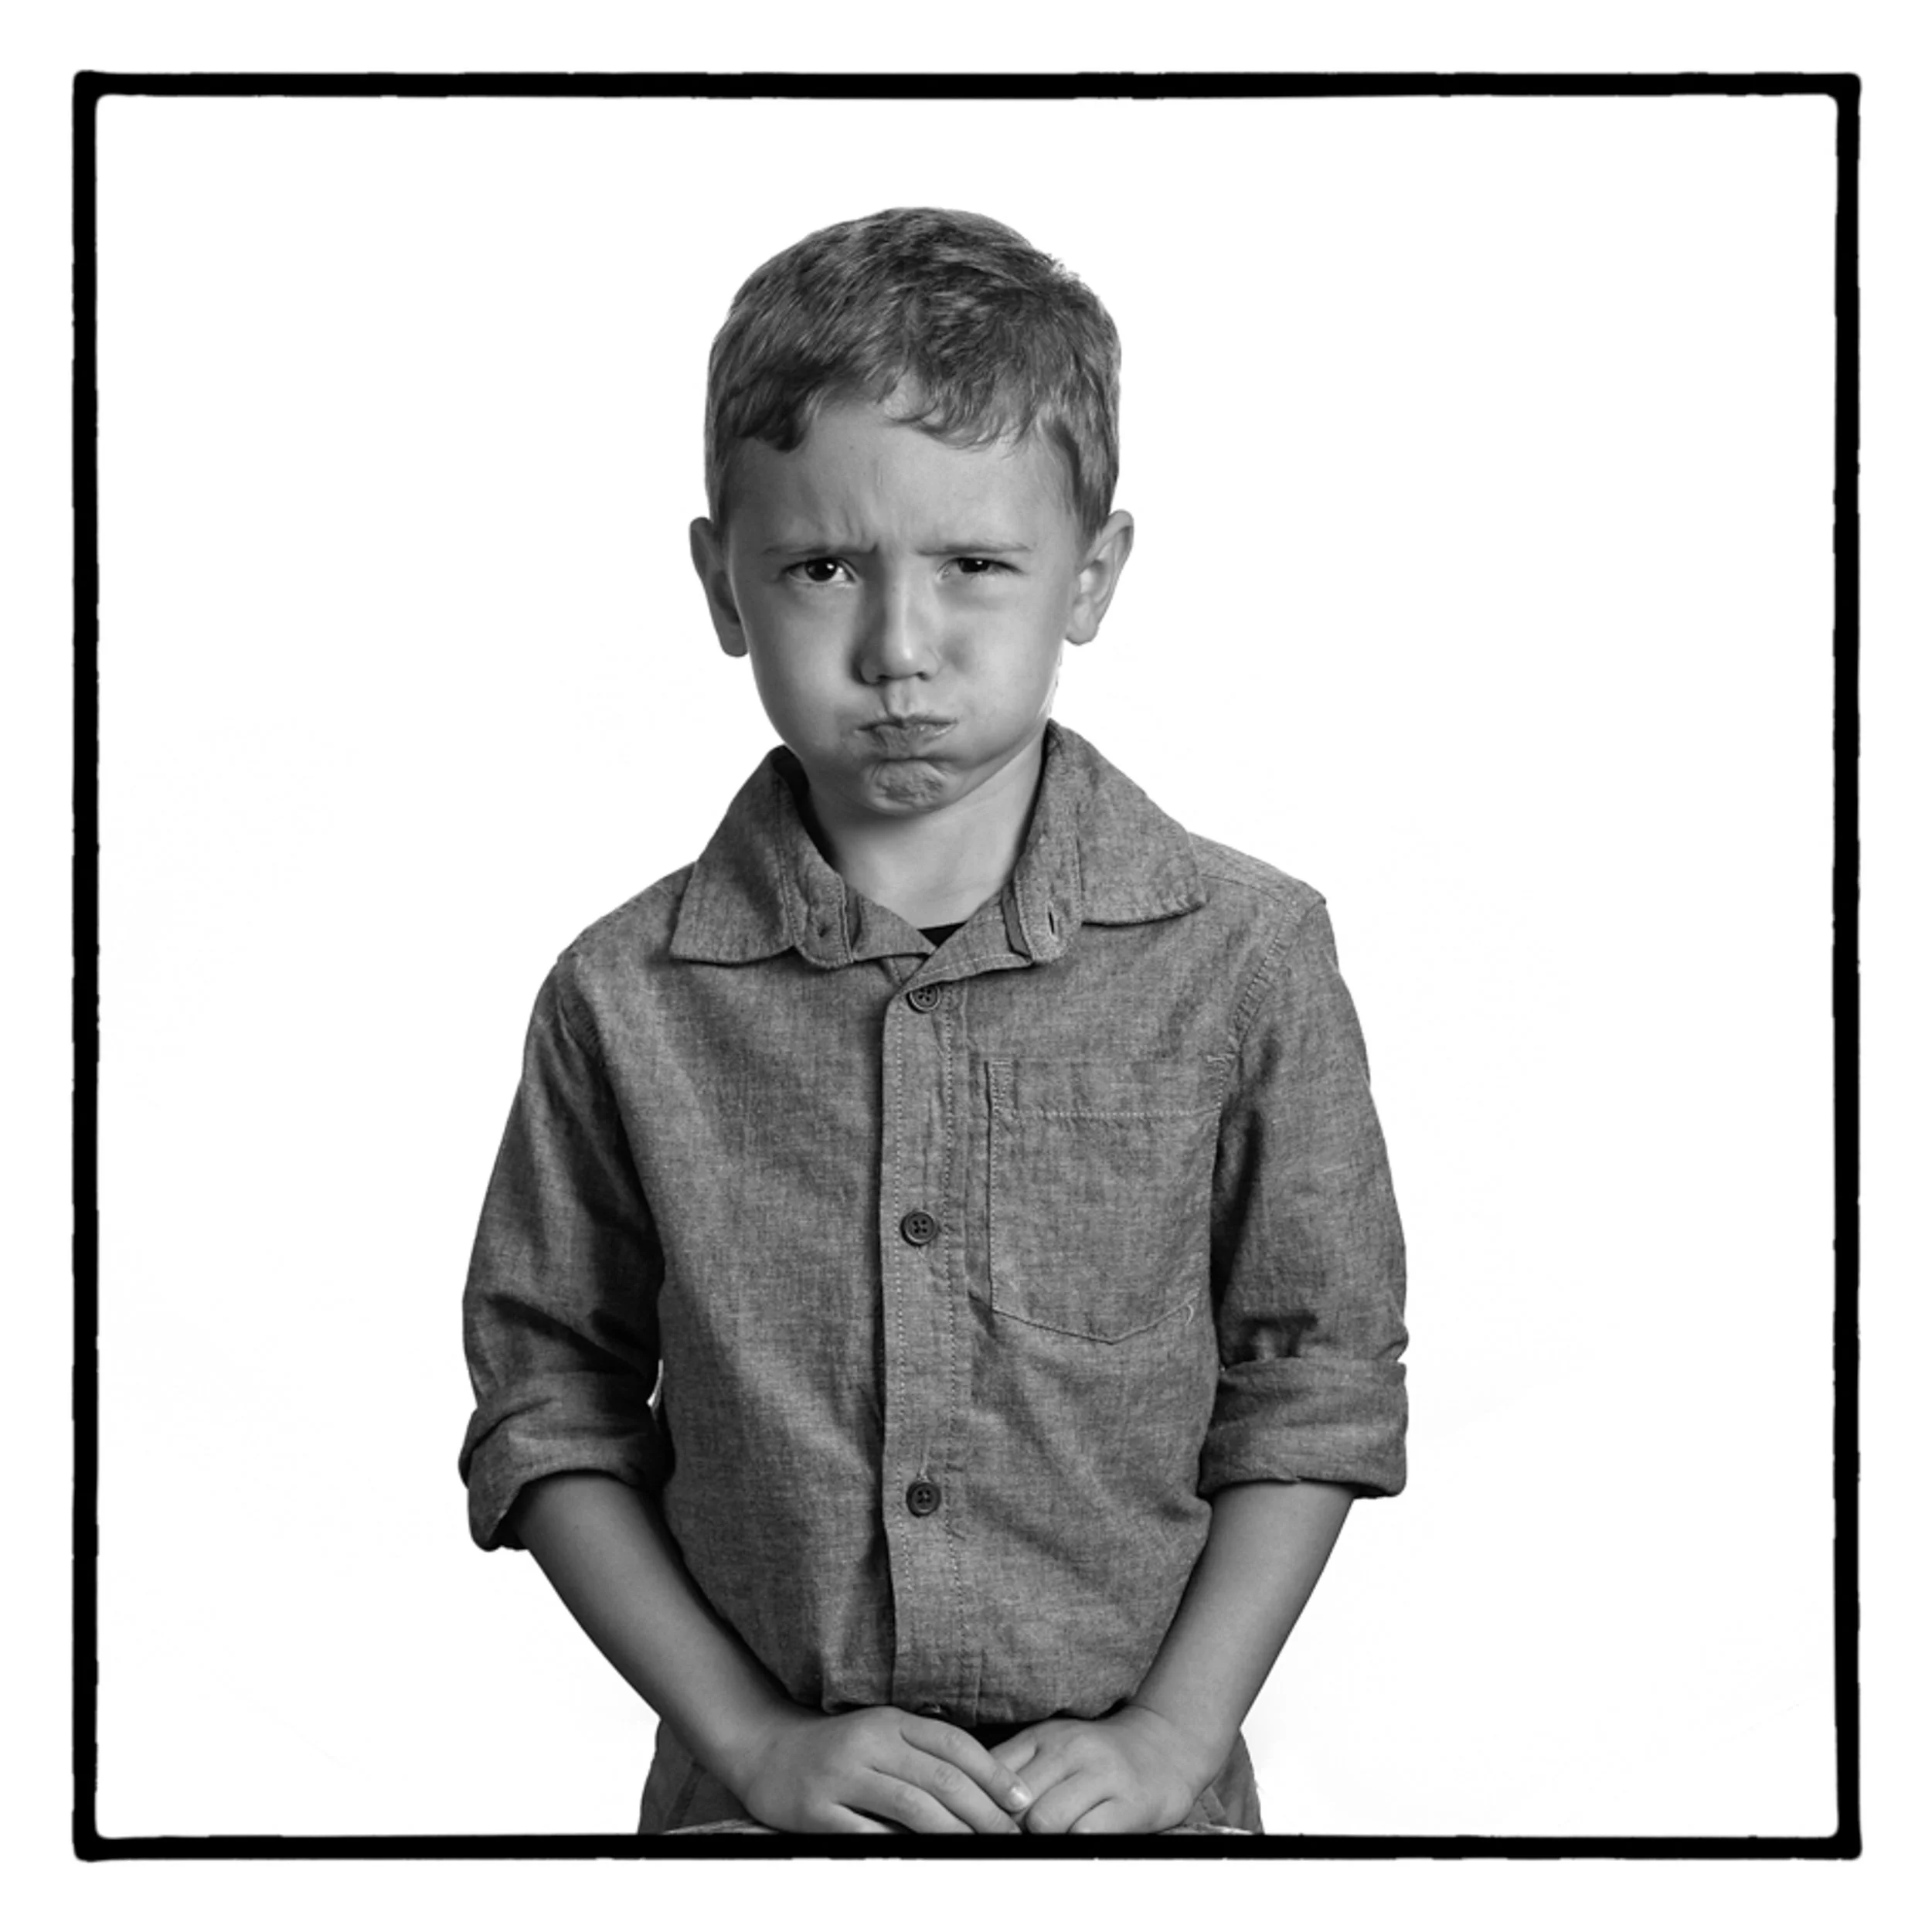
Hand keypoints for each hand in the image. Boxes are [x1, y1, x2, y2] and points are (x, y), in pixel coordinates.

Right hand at [735, 1705, 1035, 1833]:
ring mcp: (842, 1775)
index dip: (993, 1772)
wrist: (767, 1749)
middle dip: (983, 1811)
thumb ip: (923, 1752)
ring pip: (910, 1804)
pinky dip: (899, 1846)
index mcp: (891, 1721)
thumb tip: (984, 1789)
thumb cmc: (837, 1747)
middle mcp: (870, 1742)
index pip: (954, 1744)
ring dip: (953, 1832)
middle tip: (1011, 1836)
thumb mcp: (881, 1733)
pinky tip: (925, 1860)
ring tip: (981, 1850)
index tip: (1021, 1801)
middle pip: (940, 1777)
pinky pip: (866, 1832)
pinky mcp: (817, 1808)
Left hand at [990, 1706, 1220, 1833]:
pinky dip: (1074, 1845)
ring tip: (1048, 1842)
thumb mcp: (1054, 1746)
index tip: (983, 1824)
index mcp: (1044, 1735)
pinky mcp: (1128, 1802)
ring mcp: (1100, 1774)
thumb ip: (1017, 1767)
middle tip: (1017, 1841)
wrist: (1164, 1746)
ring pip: (1045, 1820)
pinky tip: (1077, 1841)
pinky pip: (1085, 1834)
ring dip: (1041, 1841)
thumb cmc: (1098, 1756)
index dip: (983, 1805)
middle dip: (1011, 1829)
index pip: (994, 1772)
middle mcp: (1070, 1748)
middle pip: (1016, 1802)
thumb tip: (974, 1802)